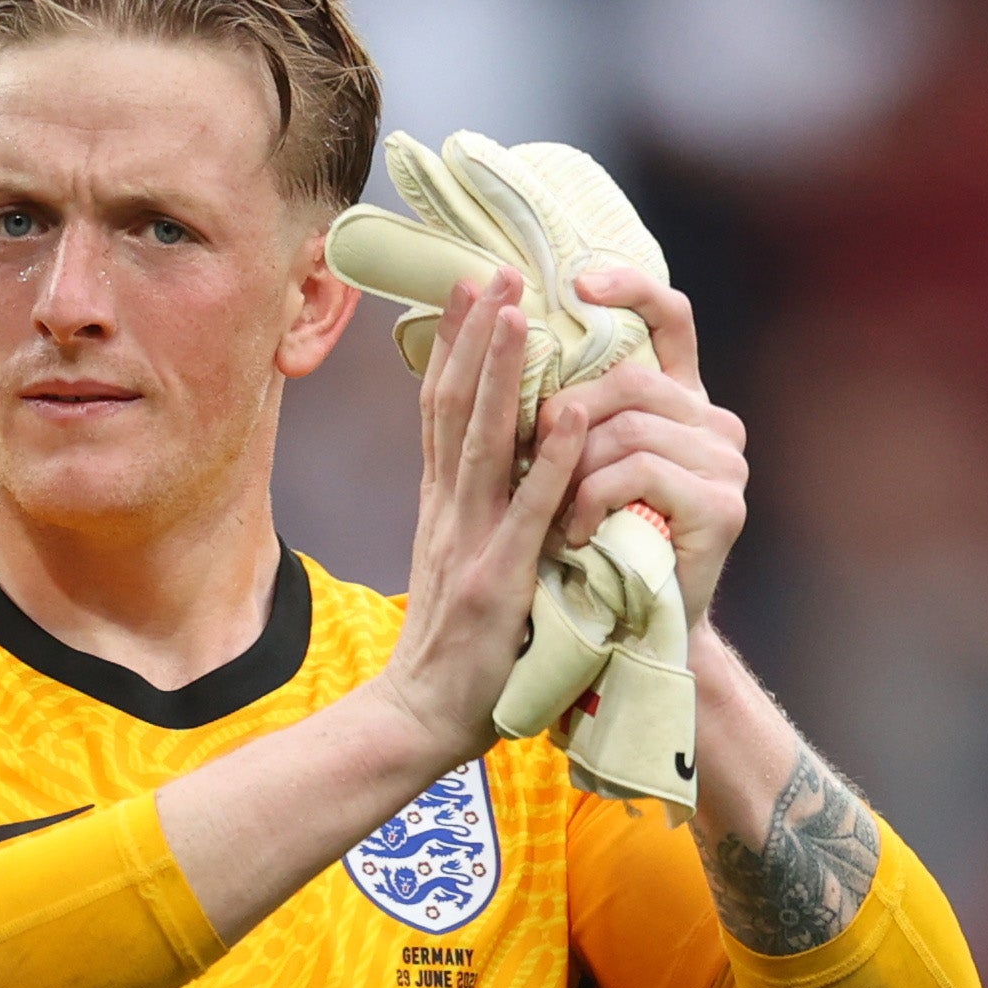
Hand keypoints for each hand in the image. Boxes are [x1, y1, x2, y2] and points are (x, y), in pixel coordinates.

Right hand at [373, 267, 584, 765]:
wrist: (417, 719)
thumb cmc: (453, 650)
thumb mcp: (454, 565)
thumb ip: (469, 516)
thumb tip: (486, 466)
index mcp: (441, 506)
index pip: (441, 408)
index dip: (455, 344)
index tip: (470, 286)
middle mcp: (448, 511)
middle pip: (454, 406)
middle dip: (476, 334)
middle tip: (494, 268)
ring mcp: (470, 542)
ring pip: (484, 439)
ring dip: (503, 371)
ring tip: (521, 310)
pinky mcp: (497, 581)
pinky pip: (530, 508)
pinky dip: (551, 457)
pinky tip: (570, 410)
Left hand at [545, 268, 747, 633]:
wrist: (623, 633)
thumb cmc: (588, 545)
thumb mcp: (569, 463)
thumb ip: (562, 407)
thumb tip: (498, 334)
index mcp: (675, 401)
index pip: (669, 318)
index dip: (630, 288)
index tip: (576, 284)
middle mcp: (710, 422)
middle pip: (630, 379)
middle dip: (567, 414)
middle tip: (529, 451)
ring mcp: (725, 464)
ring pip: (629, 427)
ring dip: (572, 468)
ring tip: (549, 507)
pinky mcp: (722, 507)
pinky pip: (640, 471)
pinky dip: (592, 499)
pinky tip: (573, 531)